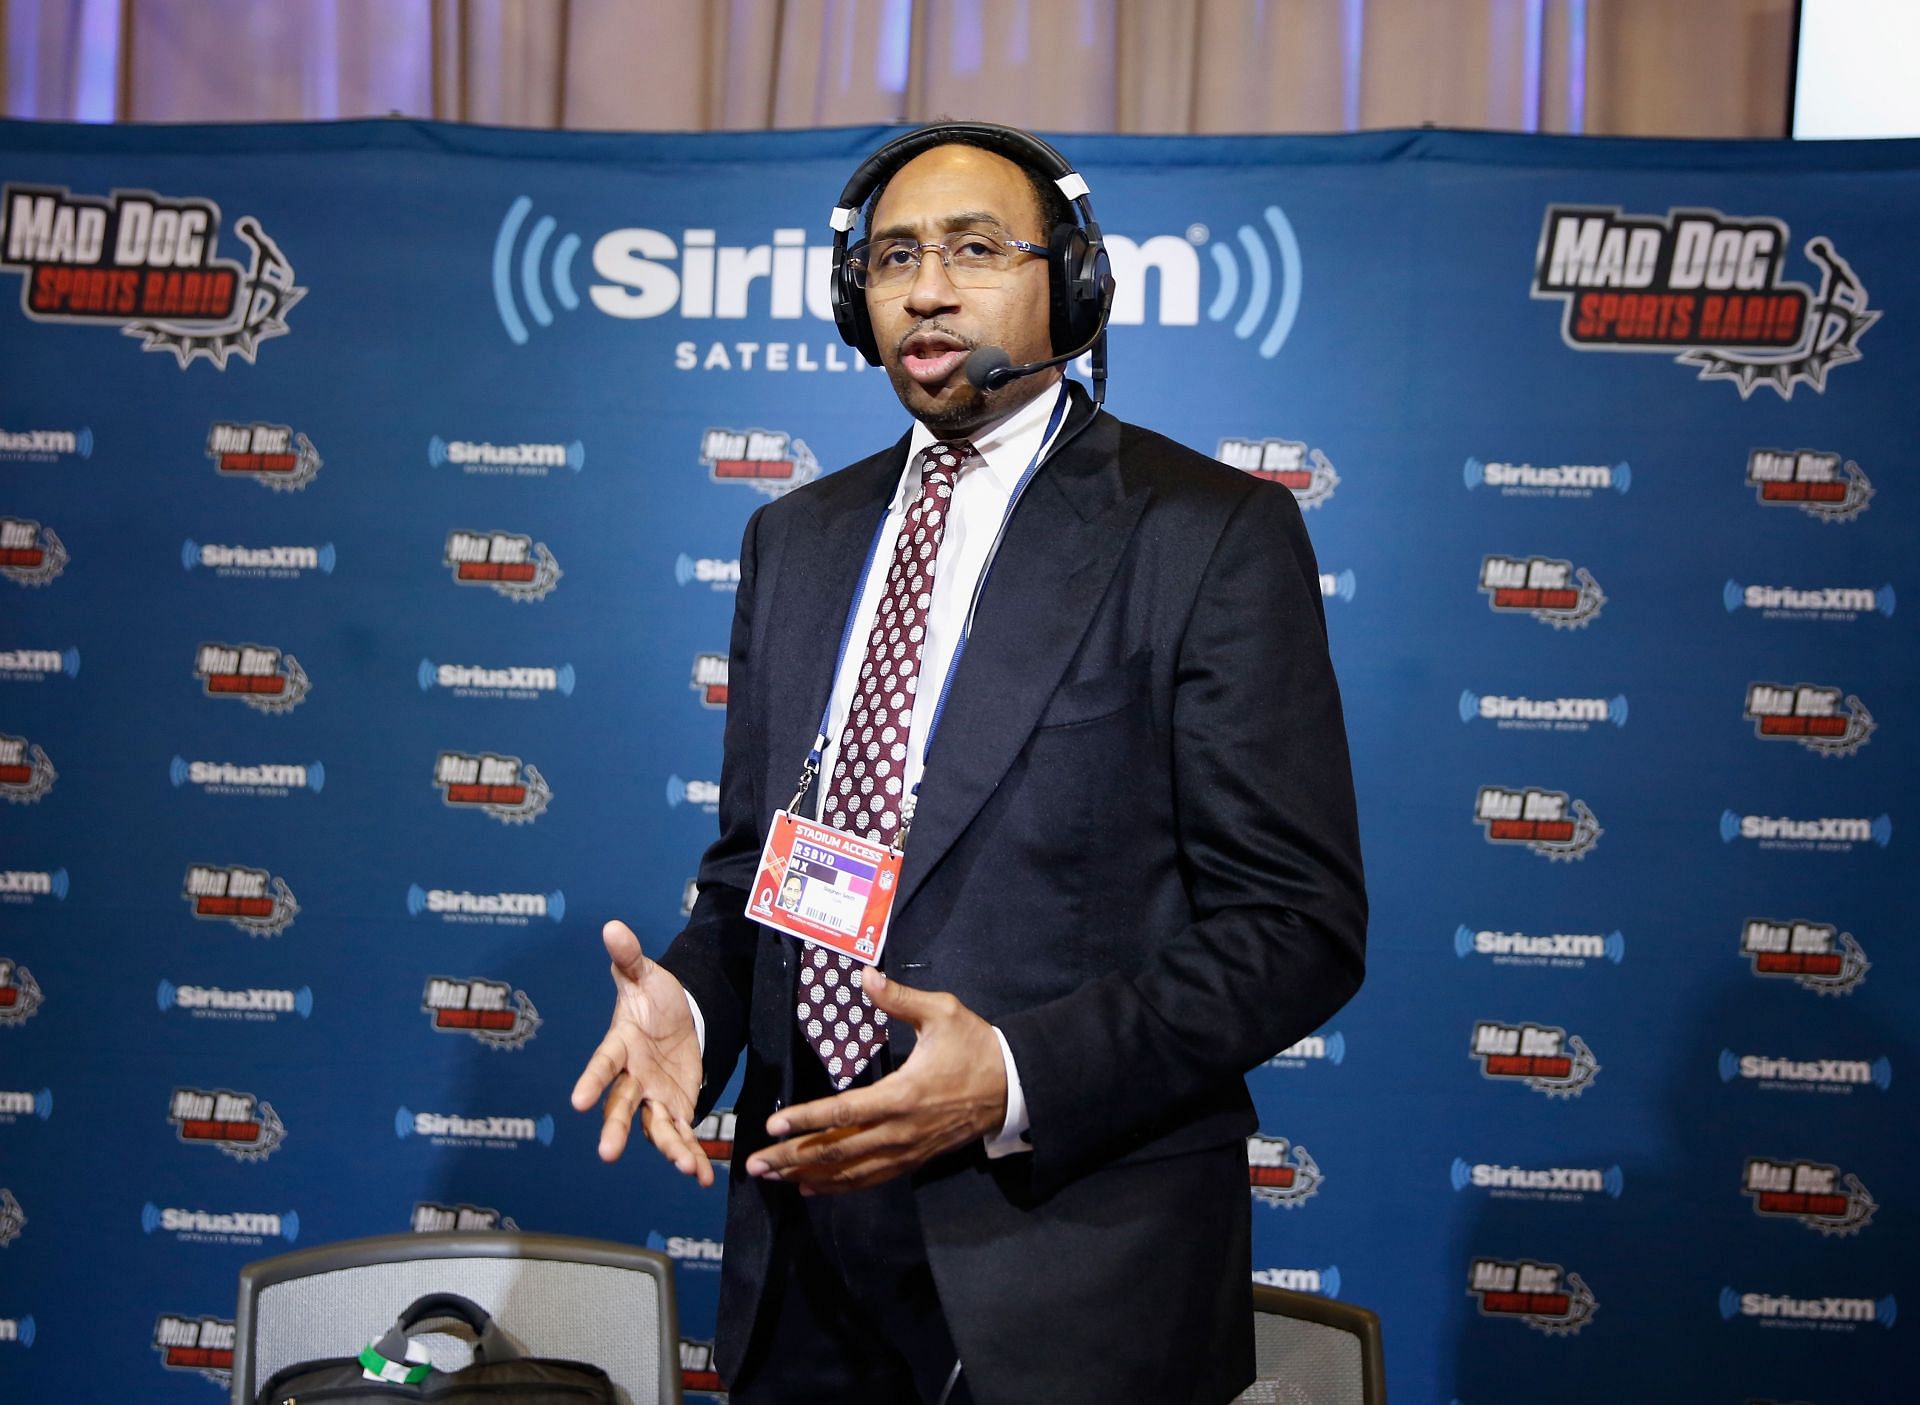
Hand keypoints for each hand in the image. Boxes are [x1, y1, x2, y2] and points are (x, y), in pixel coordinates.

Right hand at [569, 920, 712, 1183]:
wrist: (679, 1016)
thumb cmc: (653, 997)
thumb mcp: (644, 974)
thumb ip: (629, 957)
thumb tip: (613, 927)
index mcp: (620, 1046)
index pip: (602, 1064)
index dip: (590, 1081)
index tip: (576, 1102)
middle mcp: (632, 1078)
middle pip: (621, 1106)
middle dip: (616, 1129)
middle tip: (607, 1154)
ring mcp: (653, 1096)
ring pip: (655, 1128)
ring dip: (668, 1148)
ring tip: (683, 1167)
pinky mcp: (676, 1107)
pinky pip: (681, 1135)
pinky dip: (690, 1156)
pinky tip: (701, 1177)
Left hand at [744, 969, 1007, 1193]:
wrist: (1011, 1086)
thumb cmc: (974, 1046)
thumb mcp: (942, 1013)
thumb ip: (899, 998)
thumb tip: (866, 975)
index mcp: (903, 1094)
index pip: (845, 1113)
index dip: (807, 1119)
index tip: (774, 1124)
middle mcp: (900, 1130)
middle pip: (838, 1151)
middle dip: (793, 1156)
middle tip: (756, 1164)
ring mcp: (907, 1151)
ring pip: (850, 1172)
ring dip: (808, 1175)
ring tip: (772, 1178)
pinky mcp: (914, 1160)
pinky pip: (871, 1179)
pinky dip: (839, 1186)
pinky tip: (811, 1187)